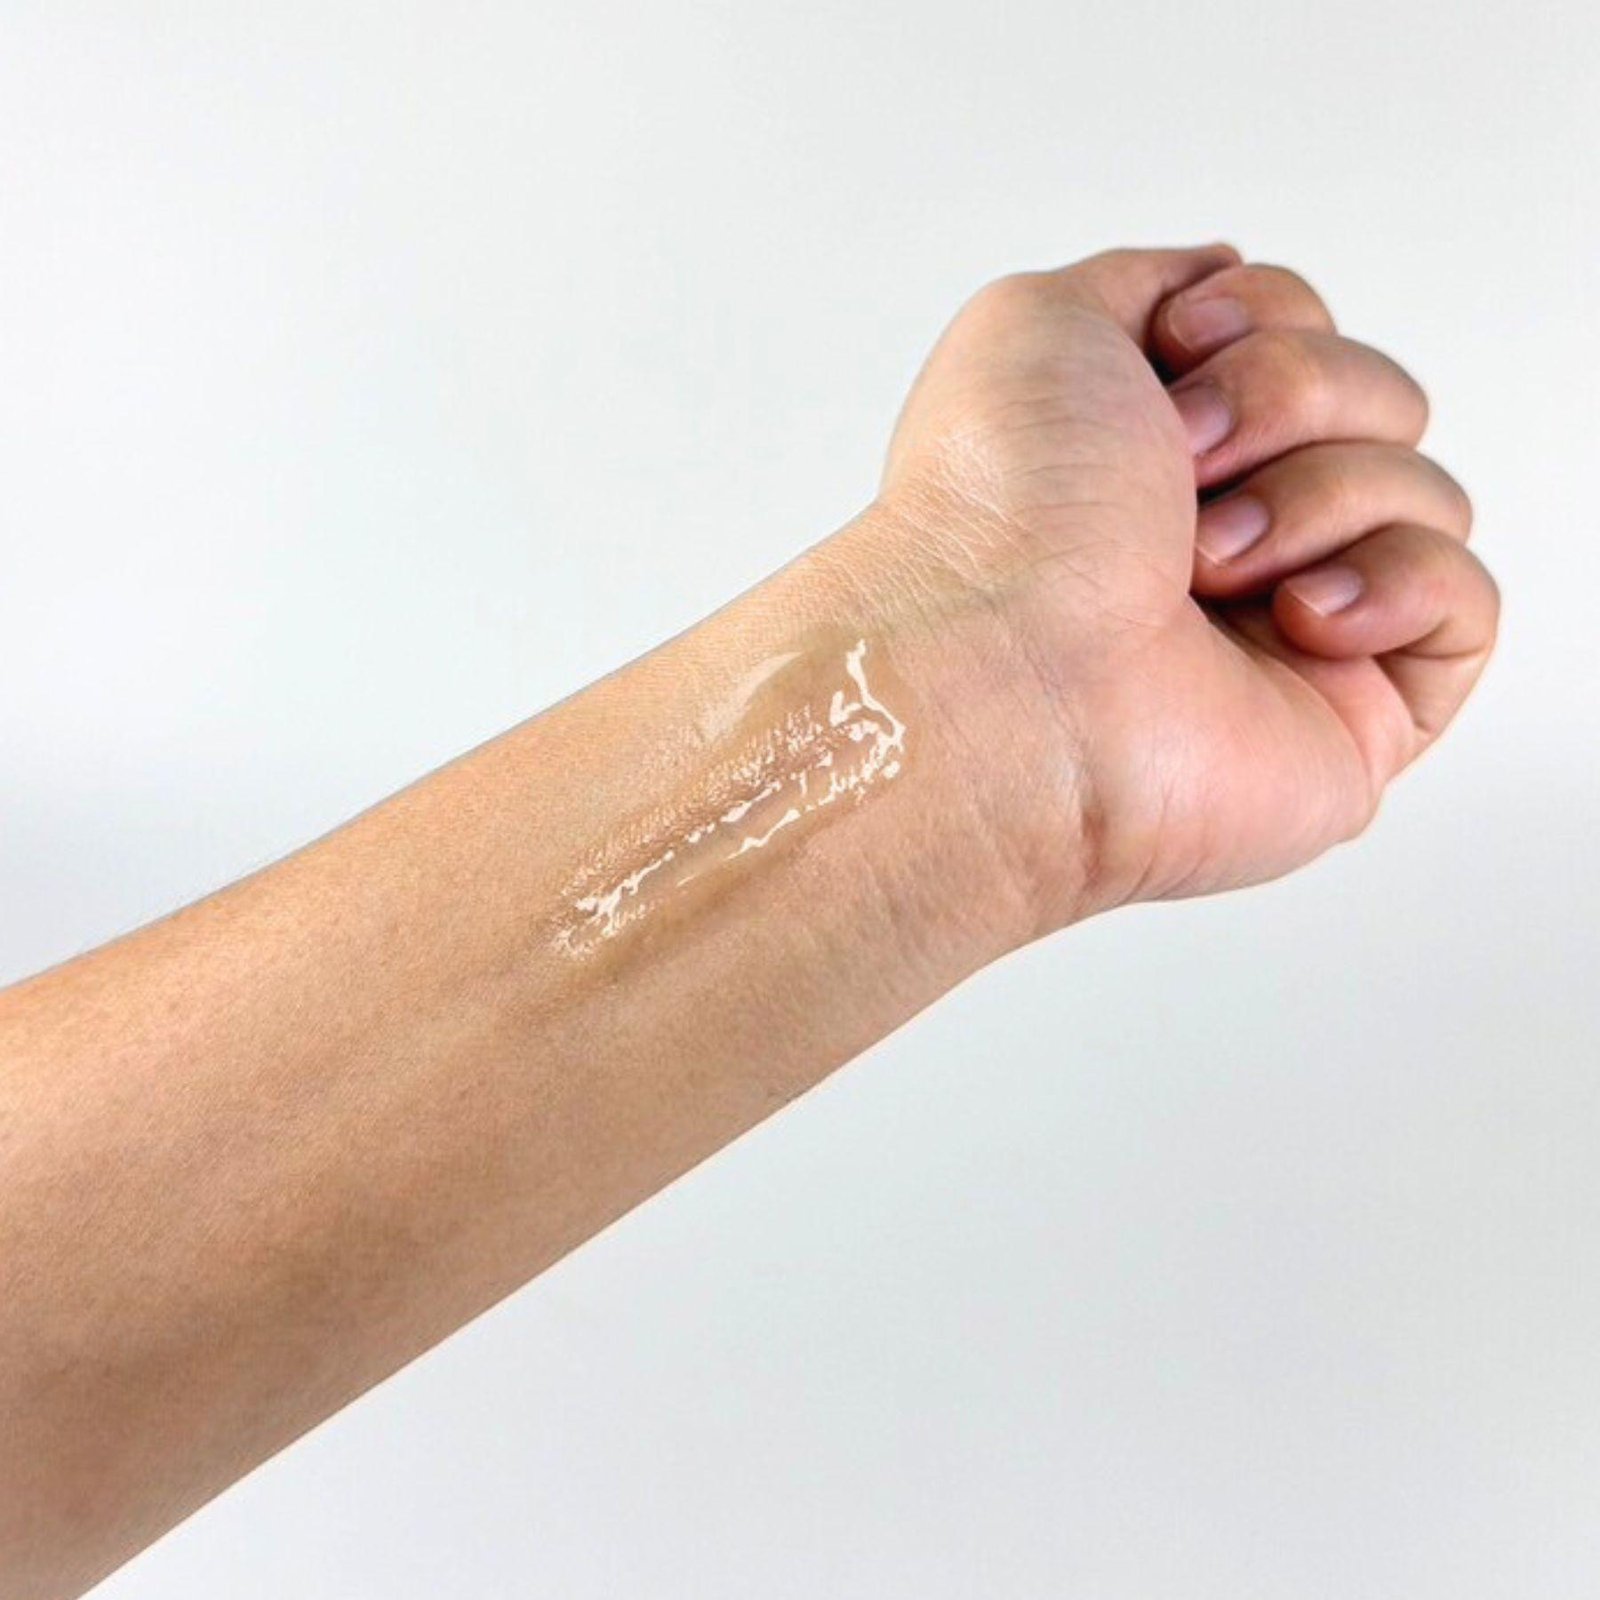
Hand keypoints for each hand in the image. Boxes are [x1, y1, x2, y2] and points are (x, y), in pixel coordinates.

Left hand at [873, 244, 1498, 921]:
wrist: (1008, 671)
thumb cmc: (1002, 511)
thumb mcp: (1039, 321)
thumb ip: (1147, 280)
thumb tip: (1226, 281)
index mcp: (1158, 448)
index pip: (1304, 329)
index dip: (1261, 318)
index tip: (1177, 353)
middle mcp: (1229, 530)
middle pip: (1376, 396)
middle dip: (1288, 401)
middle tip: (1182, 473)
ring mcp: (1293, 625)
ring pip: (1421, 488)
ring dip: (1315, 500)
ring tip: (1206, 571)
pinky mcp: (1356, 711)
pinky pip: (1464, 600)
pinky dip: (1394, 585)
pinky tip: (1297, 620)